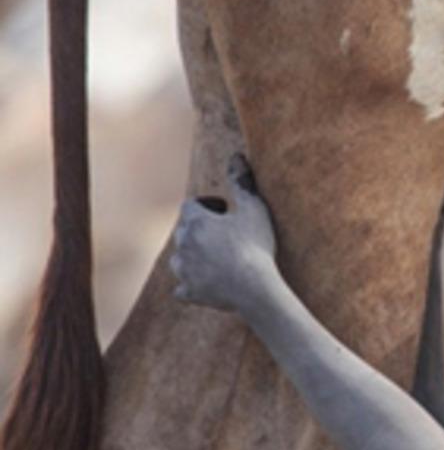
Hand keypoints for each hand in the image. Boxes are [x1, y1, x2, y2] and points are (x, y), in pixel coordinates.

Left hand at [170, 153, 278, 312]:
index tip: (226, 213)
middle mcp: (182, 244)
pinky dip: (191, 285)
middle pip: (184, 232)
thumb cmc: (256, 246)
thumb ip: (242, 182)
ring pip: (180, 259)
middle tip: (226, 236)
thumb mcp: (254, 209)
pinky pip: (182, 288)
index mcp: (195, 221)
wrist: (255, 289)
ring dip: (192, 257)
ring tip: (216, 260)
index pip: (190, 206)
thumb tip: (236, 156)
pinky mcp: (188, 293)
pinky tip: (205, 285)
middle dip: (200, 231)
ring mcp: (183, 270)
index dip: (207, 207)